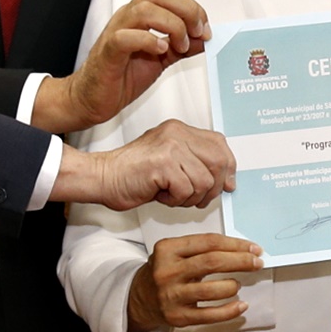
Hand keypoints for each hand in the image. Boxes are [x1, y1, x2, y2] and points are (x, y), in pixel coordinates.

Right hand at [35, 0, 210, 132]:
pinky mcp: (108, 52)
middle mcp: (127, 18)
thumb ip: (183, 47)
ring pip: (144, 10)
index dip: (192, 6)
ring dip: (171, 25)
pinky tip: (160, 51)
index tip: (205, 29)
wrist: (92, 98)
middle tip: (198, 32)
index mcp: (140, 15)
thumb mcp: (161, 59)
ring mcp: (116, 32)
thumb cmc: (122, 75)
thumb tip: (206, 39)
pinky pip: (125, 37)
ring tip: (181, 45)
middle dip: (186, 10)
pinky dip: (147, 40)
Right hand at [53, 120, 235, 210]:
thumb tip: (225, 179)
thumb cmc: (132, 174)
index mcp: (179, 130)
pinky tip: (161, 195)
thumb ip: (194, 163)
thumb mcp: (169, 160)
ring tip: (171, 195)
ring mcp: (170, 147)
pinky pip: (186, 190)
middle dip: (213, 188)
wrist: (102, 177)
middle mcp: (177, 134)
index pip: (219, 144)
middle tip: (197, 198)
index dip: (228, 167)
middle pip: (218, 161)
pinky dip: (176, 201)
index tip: (227, 184)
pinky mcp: (163, 164)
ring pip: (204, 181)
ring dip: (190, 197)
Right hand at [128, 232, 265, 331]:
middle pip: (212, 262)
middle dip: (240, 262)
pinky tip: (241, 305)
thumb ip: (202, 249)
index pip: (209, 242)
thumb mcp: (174, 252)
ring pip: (211, 290)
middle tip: (257, 263)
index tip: (253, 249)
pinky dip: (229, 311)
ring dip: (231, 285)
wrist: (138, 299)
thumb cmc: (164, 272)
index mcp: (168, 249)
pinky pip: (209, 315)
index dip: (236, 244)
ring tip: (237, 284)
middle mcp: (167, 271)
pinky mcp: (176, 316)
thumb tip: (242, 250)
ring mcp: (171, 295)